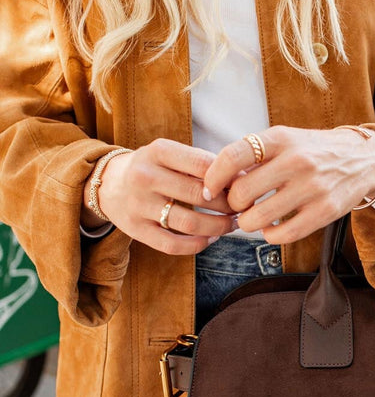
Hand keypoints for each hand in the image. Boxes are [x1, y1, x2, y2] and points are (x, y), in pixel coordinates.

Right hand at [82, 139, 237, 254]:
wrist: (109, 183)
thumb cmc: (154, 167)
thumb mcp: (171, 154)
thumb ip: (201, 163)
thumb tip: (245, 177)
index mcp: (158, 151)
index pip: (203, 164)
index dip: (229, 178)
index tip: (244, 186)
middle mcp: (145, 176)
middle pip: (200, 195)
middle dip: (229, 204)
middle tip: (242, 208)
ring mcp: (138, 205)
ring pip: (190, 223)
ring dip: (219, 227)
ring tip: (231, 224)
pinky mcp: (135, 230)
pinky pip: (173, 245)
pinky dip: (198, 245)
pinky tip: (210, 238)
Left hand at [202, 126, 374, 243]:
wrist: (362, 159)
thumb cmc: (313, 151)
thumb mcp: (286, 139)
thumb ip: (254, 156)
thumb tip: (215, 181)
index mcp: (281, 138)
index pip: (233, 156)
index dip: (213, 177)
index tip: (209, 188)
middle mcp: (297, 161)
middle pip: (241, 193)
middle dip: (232, 204)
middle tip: (238, 205)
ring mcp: (313, 187)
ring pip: (258, 219)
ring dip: (248, 223)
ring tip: (254, 217)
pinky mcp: (326, 211)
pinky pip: (282, 234)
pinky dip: (269, 235)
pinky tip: (272, 228)